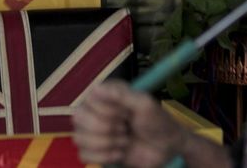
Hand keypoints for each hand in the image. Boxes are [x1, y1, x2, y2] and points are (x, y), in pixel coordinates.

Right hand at [72, 81, 187, 167]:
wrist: (168, 149)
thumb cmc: (158, 122)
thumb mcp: (145, 104)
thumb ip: (121, 94)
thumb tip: (96, 88)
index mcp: (105, 94)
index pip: (89, 99)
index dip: (107, 110)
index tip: (126, 114)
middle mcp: (95, 110)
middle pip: (79, 118)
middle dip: (106, 128)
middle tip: (125, 128)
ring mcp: (94, 131)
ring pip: (79, 138)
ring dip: (106, 143)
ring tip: (124, 141)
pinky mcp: (96, 151)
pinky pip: (83, 155)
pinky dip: (103, 157)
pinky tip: (119, 153)